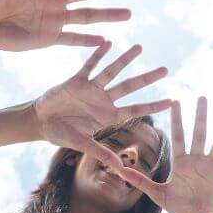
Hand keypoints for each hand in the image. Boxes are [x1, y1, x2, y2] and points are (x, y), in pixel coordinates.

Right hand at [33, 42, 172, 169]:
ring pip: (112, 71)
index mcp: (108, 116)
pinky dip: (98, 55)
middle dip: (147, 79)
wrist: (40, 122)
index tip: (172, 101)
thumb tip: (120, 169)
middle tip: (166, 69)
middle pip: (129, 87)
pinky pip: (89, 65)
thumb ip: (101, 153)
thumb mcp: (82, 145)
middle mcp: (103, 100)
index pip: (136, 110)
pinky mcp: (77, 80)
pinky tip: (108, 43)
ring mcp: (91, 89)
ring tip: (139, 47)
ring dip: (124, 60)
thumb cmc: (62, 134)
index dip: (153, 105)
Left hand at [119, 98, 212, 212]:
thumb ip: (140, 181)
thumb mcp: (156, 193)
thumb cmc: (175, 205)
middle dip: (201, 116)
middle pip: (199, 133)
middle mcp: (196, 158)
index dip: (177, 120)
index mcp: (181, 161)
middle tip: (203, 97)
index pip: (178, 136)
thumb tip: (119, 169)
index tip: (176, 101)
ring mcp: (211, 165)